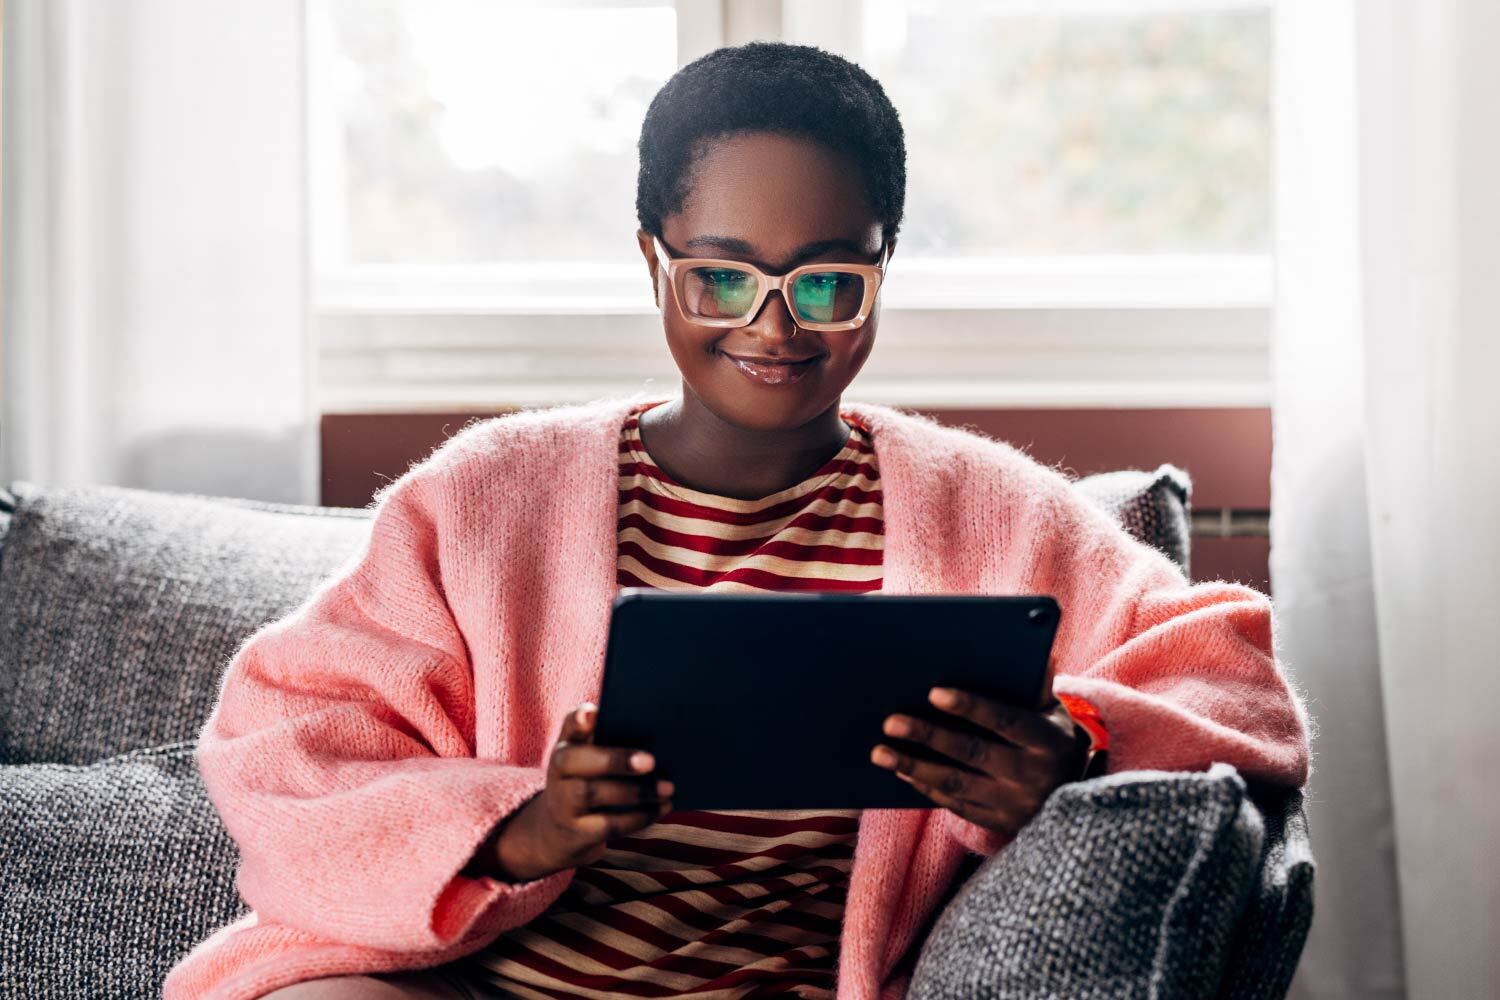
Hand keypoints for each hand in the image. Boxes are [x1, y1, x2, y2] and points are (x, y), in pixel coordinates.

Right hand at [478, 702, 673, 881]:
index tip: (592, 714)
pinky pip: (608, 825)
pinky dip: (639, 817)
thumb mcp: (591, 759)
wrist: (560, 830)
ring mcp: (563, 803)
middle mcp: (558, 771)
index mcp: (567, 745)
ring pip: (593, 793)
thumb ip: (612, 738)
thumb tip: (655, 730)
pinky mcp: (576, 832)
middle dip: (614, 760)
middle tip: (651, 761)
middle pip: (575, 761)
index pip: (569, 726)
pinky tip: (661, 808)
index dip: (578, 720)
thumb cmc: (588, 781)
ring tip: (667, 788)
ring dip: (635, 791)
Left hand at [869, 673, 1090, 837]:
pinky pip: (956, 805)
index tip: (933, 692)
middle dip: (928, 736)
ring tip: (879, 751)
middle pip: (972, 753)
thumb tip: (1037, 651)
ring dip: (914, 766)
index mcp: (1046, 741)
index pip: (1004, 720)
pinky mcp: (1000, 824)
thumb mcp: (1056, 713)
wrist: (1081, 797)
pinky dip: (926, 787)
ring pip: (956, 784)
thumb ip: (1038, 685)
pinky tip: (901, 770)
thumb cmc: (1056, 740)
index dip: (970, 706)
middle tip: (890, 721)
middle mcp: (1031, 775)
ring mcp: (1014, 804)